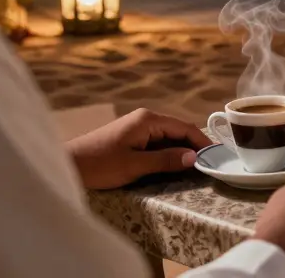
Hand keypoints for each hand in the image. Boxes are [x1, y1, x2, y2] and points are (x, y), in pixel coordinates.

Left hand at [66, 108, 211, 189]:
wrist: (68, 165)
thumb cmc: (100, 165)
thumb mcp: (135, 165)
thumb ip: (166, 160)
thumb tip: (195, 158)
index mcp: (148, 120)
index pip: (185, 127)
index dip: (202, 142)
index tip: (216, 157)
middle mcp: (146, 118)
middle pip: (178, 131)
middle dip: (194, 146)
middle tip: (209, 164)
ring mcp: (138, 126)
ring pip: (168, 137)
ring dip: (181, 150)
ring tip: (196, 167)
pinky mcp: (132, 136)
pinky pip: (157, 142)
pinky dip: (168, 152)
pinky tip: (174, 164)